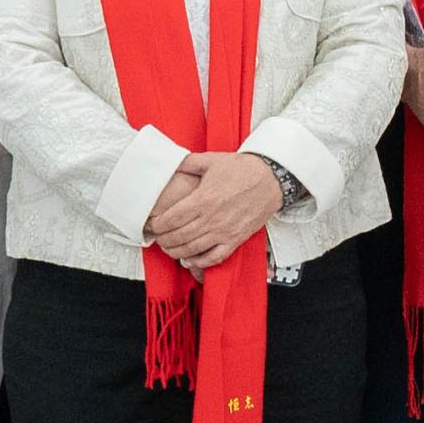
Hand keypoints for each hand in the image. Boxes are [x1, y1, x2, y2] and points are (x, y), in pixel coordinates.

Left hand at [143, 149, 286, 270]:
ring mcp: (224, 231)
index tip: (153, 225)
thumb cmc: (242, 169)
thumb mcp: (211, 160)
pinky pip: (215, 257)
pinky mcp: (235, 239)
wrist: (271, 179)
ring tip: (169, 249)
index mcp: (203, 199)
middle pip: (179, 236)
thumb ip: (188, 163)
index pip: (172, 219)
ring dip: (177, 252)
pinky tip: (189, 260)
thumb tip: (171, 164)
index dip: (158, 225)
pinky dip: (199, 262)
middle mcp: (212, 218)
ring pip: (193, 249)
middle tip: (158, 238)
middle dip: (164, 240)